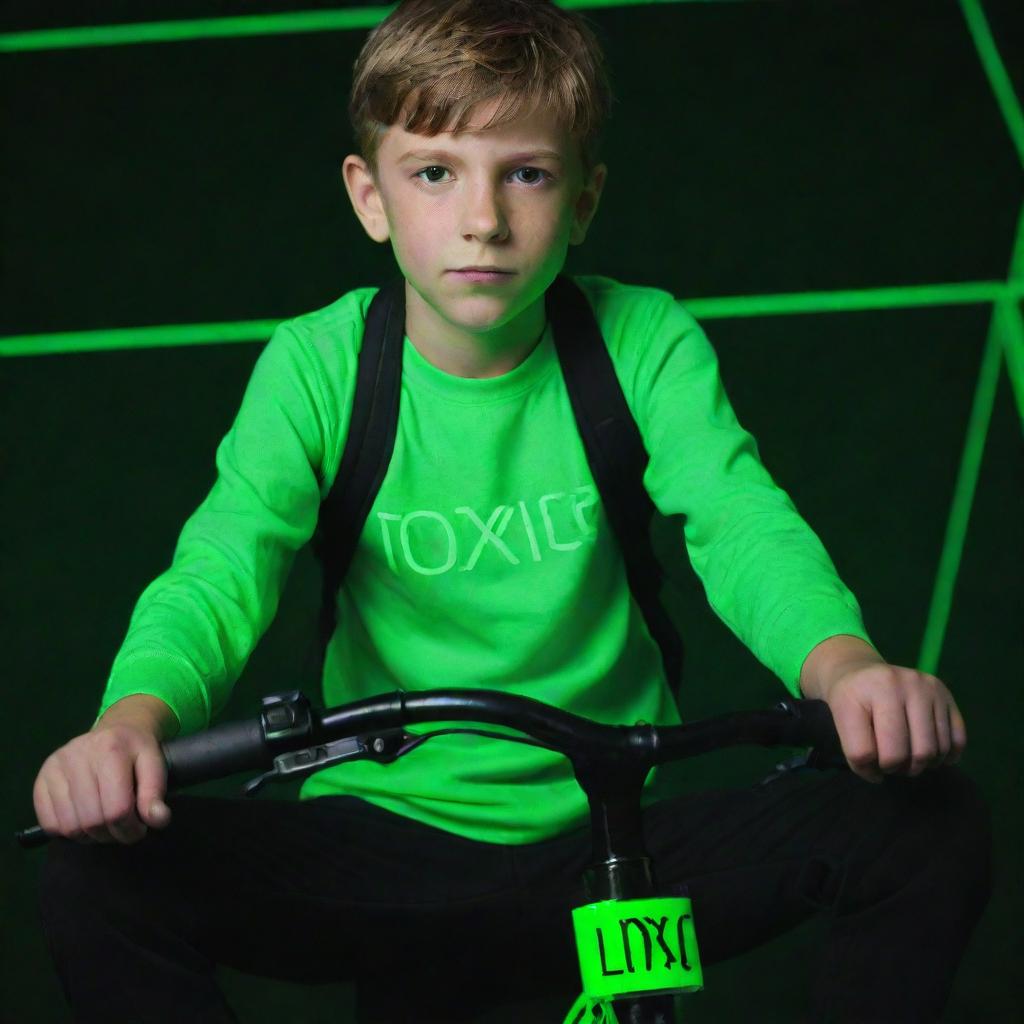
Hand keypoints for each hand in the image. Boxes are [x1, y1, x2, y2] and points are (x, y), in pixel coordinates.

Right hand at [32, 720, 171, 844]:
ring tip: (105, 825)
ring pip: (70, 827)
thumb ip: (156, 792)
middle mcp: (77, 756)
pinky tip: (85, 820)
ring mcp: (55, 767)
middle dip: (112, 835)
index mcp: (110, 749)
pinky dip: (68, 832)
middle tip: (123, 829)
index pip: (117, 809)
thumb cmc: (136, 750)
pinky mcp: (41, 778)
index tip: (139, 829)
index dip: (130, 829)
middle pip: (92, 821)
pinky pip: (50, 823)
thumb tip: (158, 820)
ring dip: (91, 836)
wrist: (116, 730)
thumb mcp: (155, 763)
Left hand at [822, 663, 965, 783]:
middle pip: (903, 753)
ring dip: (921, 765)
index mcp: (859, 693)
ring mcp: (923, 687)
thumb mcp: (839, 720)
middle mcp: (894, 684)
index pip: (865, 752)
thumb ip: (856, 751)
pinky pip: (957, 739)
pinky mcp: (945, 692)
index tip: (867, 764)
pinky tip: (934, 755)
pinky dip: (947, 756)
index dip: (866, 768)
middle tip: (891, 763)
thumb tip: (880, 777)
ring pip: (932, 750)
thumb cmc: (850, 700)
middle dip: (897, 768)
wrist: (862, 670)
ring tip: (908, 757)